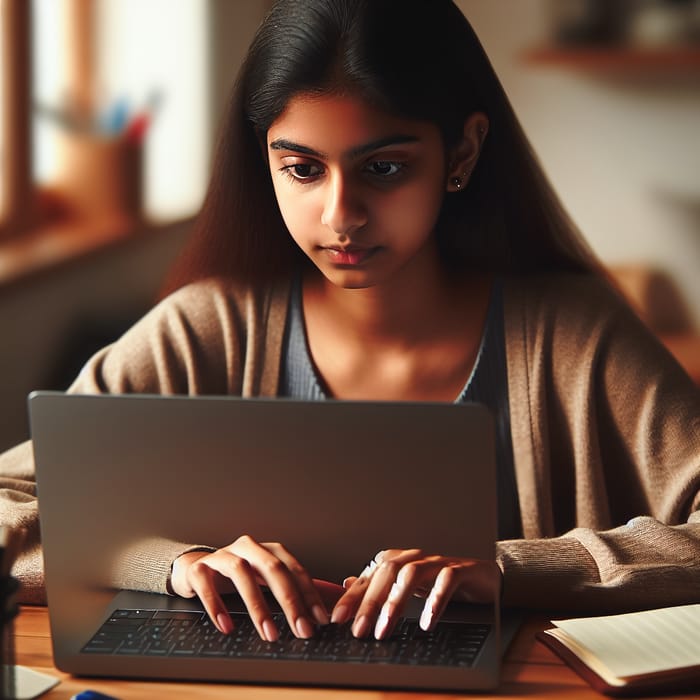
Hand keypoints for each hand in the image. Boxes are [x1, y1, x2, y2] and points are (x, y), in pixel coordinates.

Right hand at [170, 535, 329, 640]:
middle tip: (301, 629)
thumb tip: (331, 601)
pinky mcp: (199, 569)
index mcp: (268, 550)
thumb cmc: (237, 577)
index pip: (294, 569)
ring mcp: (222, 556)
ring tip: (269, 632)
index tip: (321, 618)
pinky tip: (227, 625)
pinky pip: (207, 585)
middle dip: (290, 601)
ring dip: (257, 605)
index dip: (309, 593)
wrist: (195, 569)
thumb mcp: (267, 580)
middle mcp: (248, 548)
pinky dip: (218, 605)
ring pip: (242, 573)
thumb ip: (295, 588)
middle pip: (273, 569)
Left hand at [331, 549, 501, 639]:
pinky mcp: (461, 569)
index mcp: (398, 561)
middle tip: (359, 629)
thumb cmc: (440, 583)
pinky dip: (435, 600)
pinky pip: (446, 580)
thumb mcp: (406, 587)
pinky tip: (427, 622)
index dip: (352, 597)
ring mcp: (437, 562)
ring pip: (412, 574)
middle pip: (387, 573)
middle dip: (370, 602)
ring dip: (397, 602)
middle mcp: (415, 558)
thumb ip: (378, 585)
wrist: (482, 577)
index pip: (370, 577)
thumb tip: (347, 583)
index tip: (338, 618)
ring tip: (386, 627)